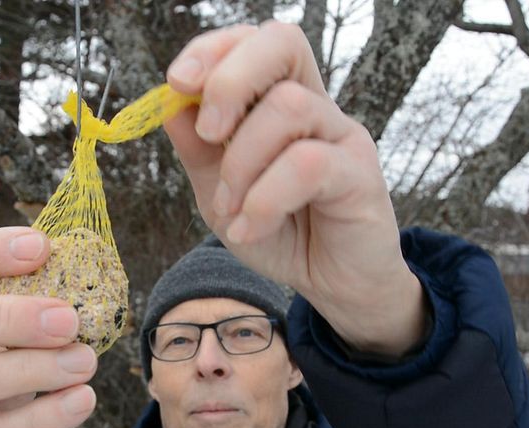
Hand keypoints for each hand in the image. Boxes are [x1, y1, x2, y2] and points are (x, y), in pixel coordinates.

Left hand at [163, 22, 426, 354]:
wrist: (332, 286)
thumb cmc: (281, 234)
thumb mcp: (222, 193)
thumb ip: (198, 151)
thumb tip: (168, 106)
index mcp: (280, 101)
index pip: (254, 41)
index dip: (213, 50)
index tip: (177, 84)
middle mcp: (316, 106)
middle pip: (282, 43)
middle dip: (230, 78)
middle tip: (209, 133)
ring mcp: (342, 135)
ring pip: (288, 106)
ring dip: (242, 161)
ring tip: (229, 208)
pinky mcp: (360, 173)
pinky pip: (308, 165)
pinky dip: (265, 199)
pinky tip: (249, 229)